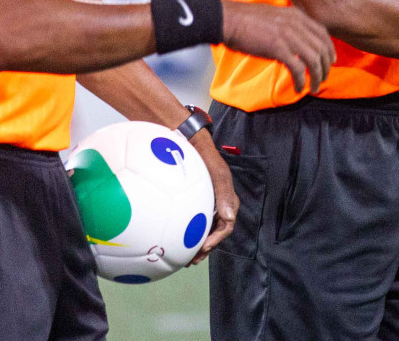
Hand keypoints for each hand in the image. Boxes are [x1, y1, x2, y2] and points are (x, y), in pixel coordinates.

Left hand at [187, 129, 237, 263]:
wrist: (182, 137)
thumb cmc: (201, 153)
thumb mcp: (216, 170)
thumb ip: (223, 191)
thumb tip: (229, 218)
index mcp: (225, 197)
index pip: (226, 224)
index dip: (217, 239)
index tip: (203, 248)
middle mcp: (214, 202)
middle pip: (214, 231)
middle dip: (205, 248)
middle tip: (191, 261)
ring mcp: (201, 202)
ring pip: (201, 228)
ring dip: (194, 244)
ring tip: (182, 258)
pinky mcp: (189, 201)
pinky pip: (189, 220)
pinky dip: (183, 233)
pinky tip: (170, 240)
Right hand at [221, 1, 335, 93]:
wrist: (229, 19)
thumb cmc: (246, 19)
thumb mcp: (275, 15)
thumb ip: (288, 24)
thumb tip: (295, 38)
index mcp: (297, 16)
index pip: (322, 33)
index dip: (329, 48)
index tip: (330, 61)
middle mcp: (297, 25)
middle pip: (322, 48)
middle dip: (325, 66)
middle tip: (323, 78)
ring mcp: (289, 36)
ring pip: (313, 60)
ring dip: (316, 76)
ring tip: (314, 87)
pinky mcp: (278, 48)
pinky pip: (297, 68)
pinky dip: (301, 80)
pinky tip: (298, 87)